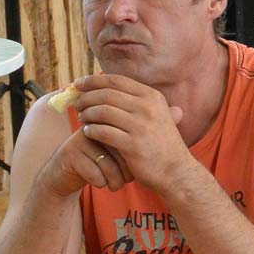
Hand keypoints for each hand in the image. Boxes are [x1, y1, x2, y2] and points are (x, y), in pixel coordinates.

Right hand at [37, 124, 135, 198]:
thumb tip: (162, 140)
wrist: (64, 174)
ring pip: (108, 166)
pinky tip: (98, 183)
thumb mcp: (117, 153)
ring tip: (114, 185)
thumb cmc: (97, 164)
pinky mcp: (70, 154)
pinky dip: (100, 183)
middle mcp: (95, 127)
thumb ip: (134, 148)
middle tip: (124, 181)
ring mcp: (80, 139)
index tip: (132, 171)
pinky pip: (95, 174)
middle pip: (121, 152)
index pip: (131, 141)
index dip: (134, 161)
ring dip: (114, 181)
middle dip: (126, 173)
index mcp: (110, 122)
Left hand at [72, 74, 190, 192]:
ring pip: (102, 111)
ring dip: (87, 114)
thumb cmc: (162, 144)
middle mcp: (147, 107)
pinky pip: (102, 132)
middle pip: (106, 94)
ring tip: (82, 119)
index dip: (94, 80)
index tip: (79, 84)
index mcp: (152, 97)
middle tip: (77, 104)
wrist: (176, 172)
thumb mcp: (158, 115)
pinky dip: (91, 130)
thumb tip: (108, 87)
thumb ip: (137, 101)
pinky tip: (87, 133)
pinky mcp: (132, 145)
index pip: (116, 80)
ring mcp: (140, 126)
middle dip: (87, 97)